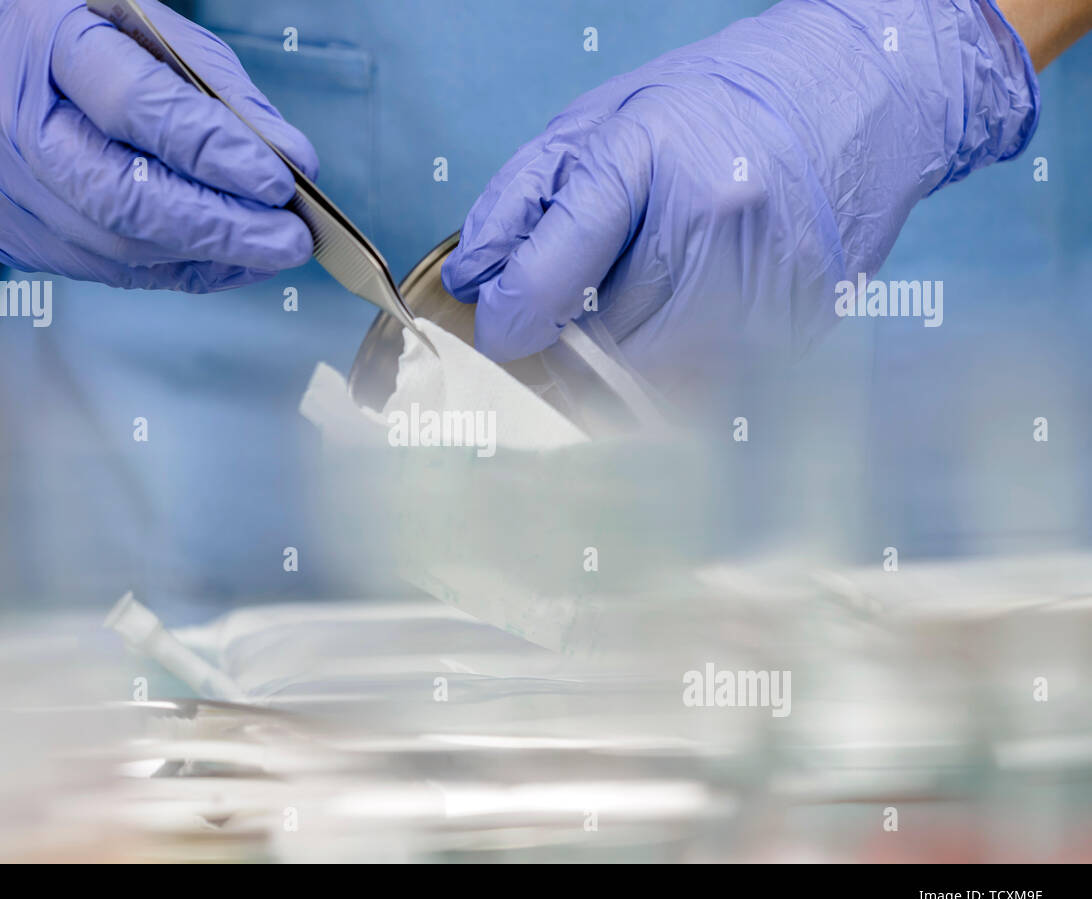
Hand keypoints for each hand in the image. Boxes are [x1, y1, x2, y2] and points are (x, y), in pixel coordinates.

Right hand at [0, 0, 317, 291]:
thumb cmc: (87, 33)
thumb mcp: (154, 28)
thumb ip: (221, 92)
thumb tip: (291, 160)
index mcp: (40, 42)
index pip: (137, 108)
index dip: (214, 153)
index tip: (278, 183)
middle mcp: (7, 121)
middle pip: (121, 198)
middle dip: (218, 227)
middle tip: (289, 241)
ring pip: (115, 249)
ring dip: (206, 257)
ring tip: (269, 253)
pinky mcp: (6, 232)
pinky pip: (107, 270)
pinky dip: (178, 269)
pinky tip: (227, 263)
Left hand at [442, 0, 1038, 397]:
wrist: (854, 92)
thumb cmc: (712, 108)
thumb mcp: (601, 124)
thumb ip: (524, 199)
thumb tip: (473, 277)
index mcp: (647, 157)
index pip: (554, 268)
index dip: (513, 316)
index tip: (502, 331)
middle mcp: (712, 218)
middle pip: (609, 339)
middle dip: (581, 343)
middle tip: (586, 314)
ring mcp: (767, 273)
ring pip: (663, 373)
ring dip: (636, 360)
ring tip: (647, 305)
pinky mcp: (806, 317)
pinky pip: (721, 377)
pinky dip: (692, 363)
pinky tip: (703, 309)